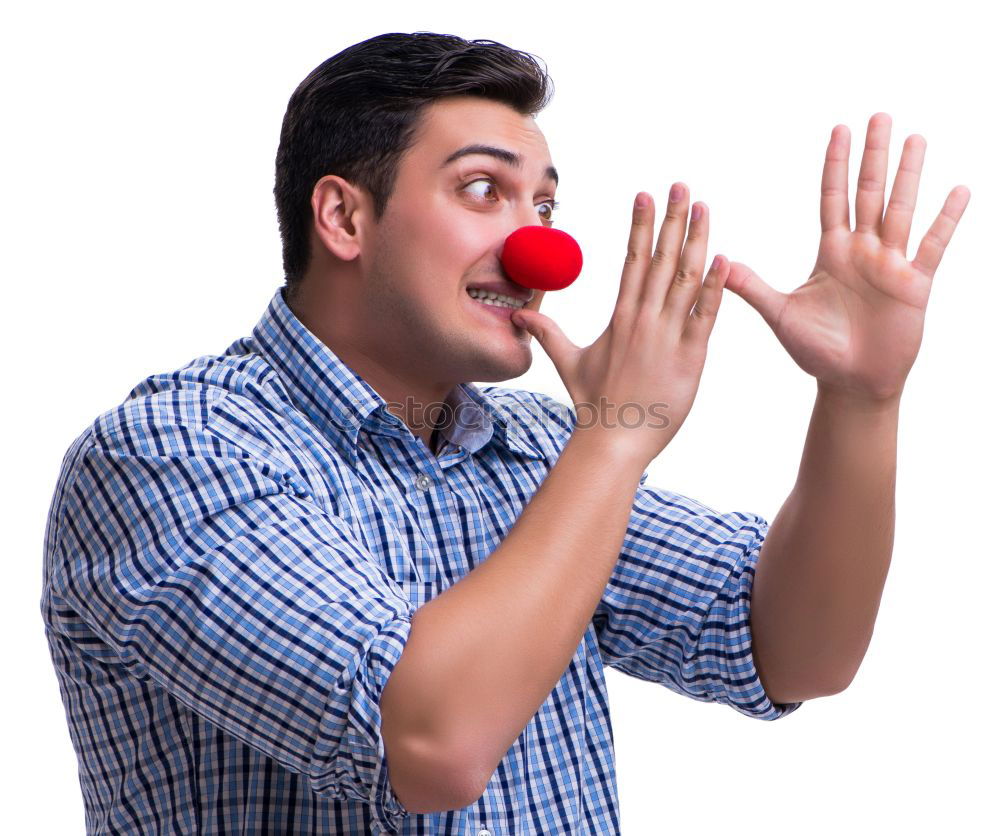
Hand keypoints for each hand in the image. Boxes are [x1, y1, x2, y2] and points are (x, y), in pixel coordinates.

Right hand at [512, 184, 728, 465]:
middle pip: (661, 258)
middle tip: (682, 185)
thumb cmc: (594, 404)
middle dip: (672, 219)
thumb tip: (520, 318)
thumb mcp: (567, 363)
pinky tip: (724, 258)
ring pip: (686, 278)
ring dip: (697, 240)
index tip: (646, 195)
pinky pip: (705, 314)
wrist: (614, 441)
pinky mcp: (690, 356)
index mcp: (620, 316)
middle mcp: (643, 318)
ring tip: (704, 208)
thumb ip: (548, 335)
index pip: (632, 259)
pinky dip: (716, 286)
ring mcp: (667, 335)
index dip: (640, 225)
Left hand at [724, 113, 969, 403]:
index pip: (833, 198)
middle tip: (878, 116)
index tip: (839, 129)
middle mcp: (863, 251)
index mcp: (831, 253)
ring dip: (908, 175)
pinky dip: (946, 219)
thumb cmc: (816, 351)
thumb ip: (752, 288)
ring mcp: (891, 265)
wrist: (850, 382)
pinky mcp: (915, 285)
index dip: (835, 165)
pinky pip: (933, 245)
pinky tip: (959, 190)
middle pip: (869, 193)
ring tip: (915, 138)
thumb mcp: (780, 314)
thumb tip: (718, 264)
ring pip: (902, 209)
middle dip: (873, 156)